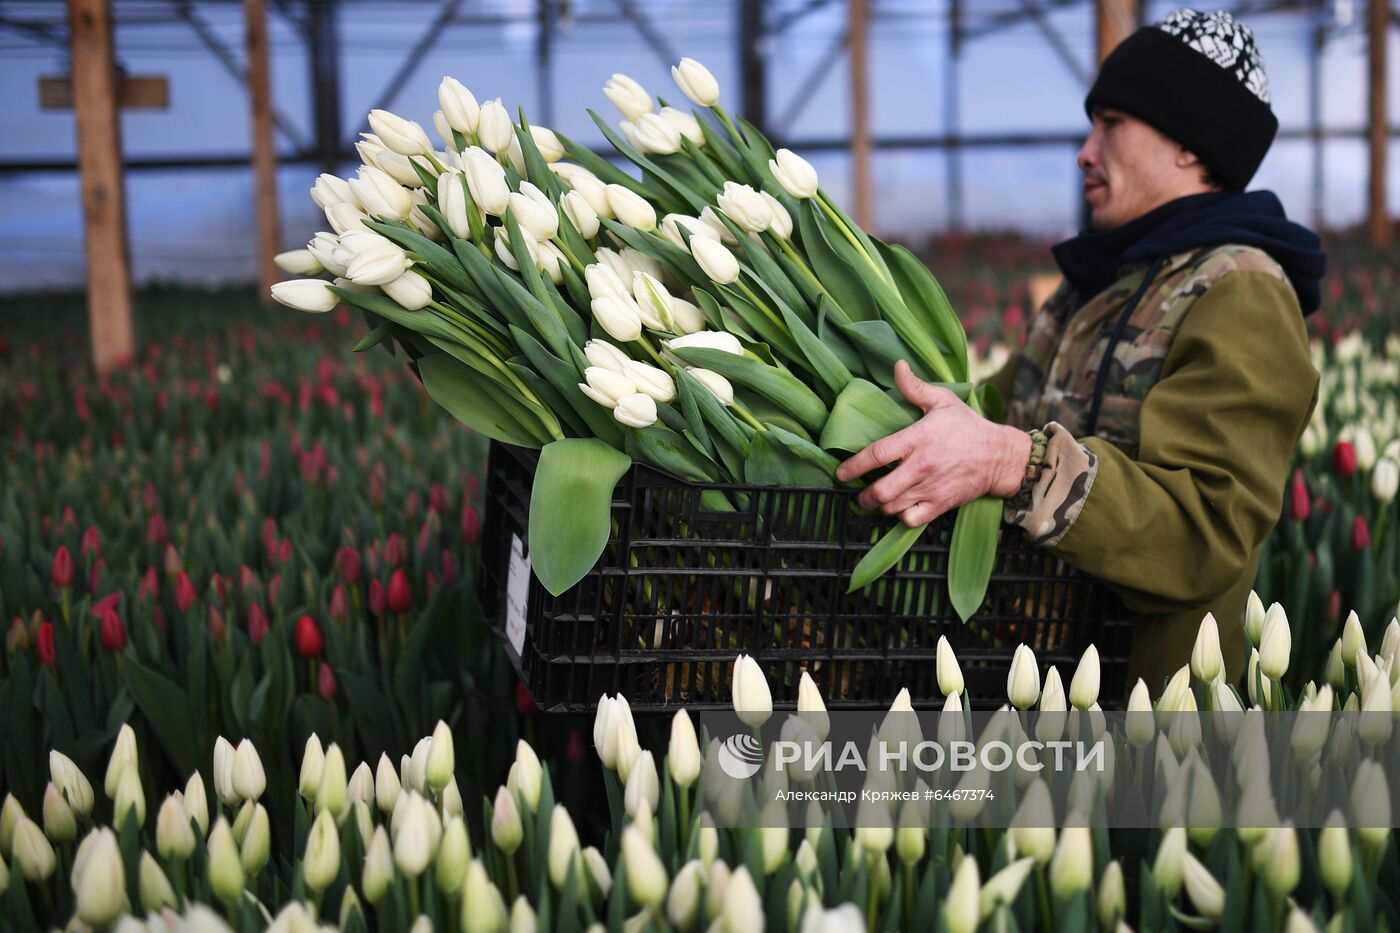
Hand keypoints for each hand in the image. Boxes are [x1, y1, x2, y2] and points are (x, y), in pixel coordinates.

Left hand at [835, 360, 1031, 526]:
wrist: (999, 455)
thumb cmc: (968, 427)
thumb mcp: (942, 401)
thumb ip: (915, 387)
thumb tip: (897, 366)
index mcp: (917, 439)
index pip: (877, 455)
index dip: (854, 466)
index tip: (841, 473)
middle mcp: (921, 466)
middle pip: (880, 490)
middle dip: (862, 496)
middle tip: (858, 493)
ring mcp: (931, 487)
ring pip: (892, 507)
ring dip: (879, 507)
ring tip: (876, 501)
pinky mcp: (941, 504)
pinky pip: (912, 520)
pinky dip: (901, 518)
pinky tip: (899, 509)